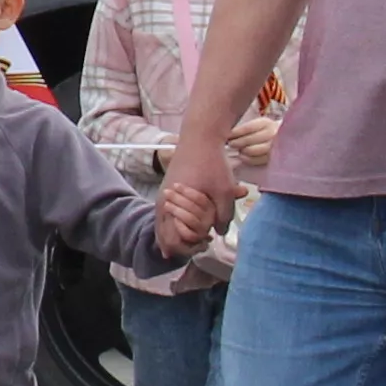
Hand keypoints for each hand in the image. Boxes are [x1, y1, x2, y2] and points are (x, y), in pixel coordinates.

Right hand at [155, 136, 234, 263]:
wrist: (199, 137)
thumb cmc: (211, 163)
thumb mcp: (224, 191)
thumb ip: (223, 216)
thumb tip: (220, 233)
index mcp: (173, 205)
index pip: (172, 240)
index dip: (189, 247)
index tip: (206, 242)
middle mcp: (162, 203)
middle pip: (164, 236)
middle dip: (183, 244)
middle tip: (203, 243)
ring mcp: (162, 196)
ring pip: (163, 226)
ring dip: (179, 233)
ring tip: (198, 236)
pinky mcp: (165, 191)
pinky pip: (166, 215)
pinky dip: (176, 223)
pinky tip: (189, 224)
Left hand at [225, 111, 281, 165]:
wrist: (282, 140)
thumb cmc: (263, 132)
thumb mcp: (256, 125)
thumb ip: (243, 129)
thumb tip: (227, 135)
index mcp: (265, 123)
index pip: (247, 128)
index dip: (235, 133)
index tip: (226, 135)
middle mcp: (272, 134)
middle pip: (250, 139)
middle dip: (237, 142)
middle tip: (230, 144)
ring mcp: (274, 146)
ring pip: (253, 150)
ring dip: (243, 151)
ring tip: (238, 150)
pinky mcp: (273, 158)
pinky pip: (258, 160)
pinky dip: (248, 159)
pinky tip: (242, 157)